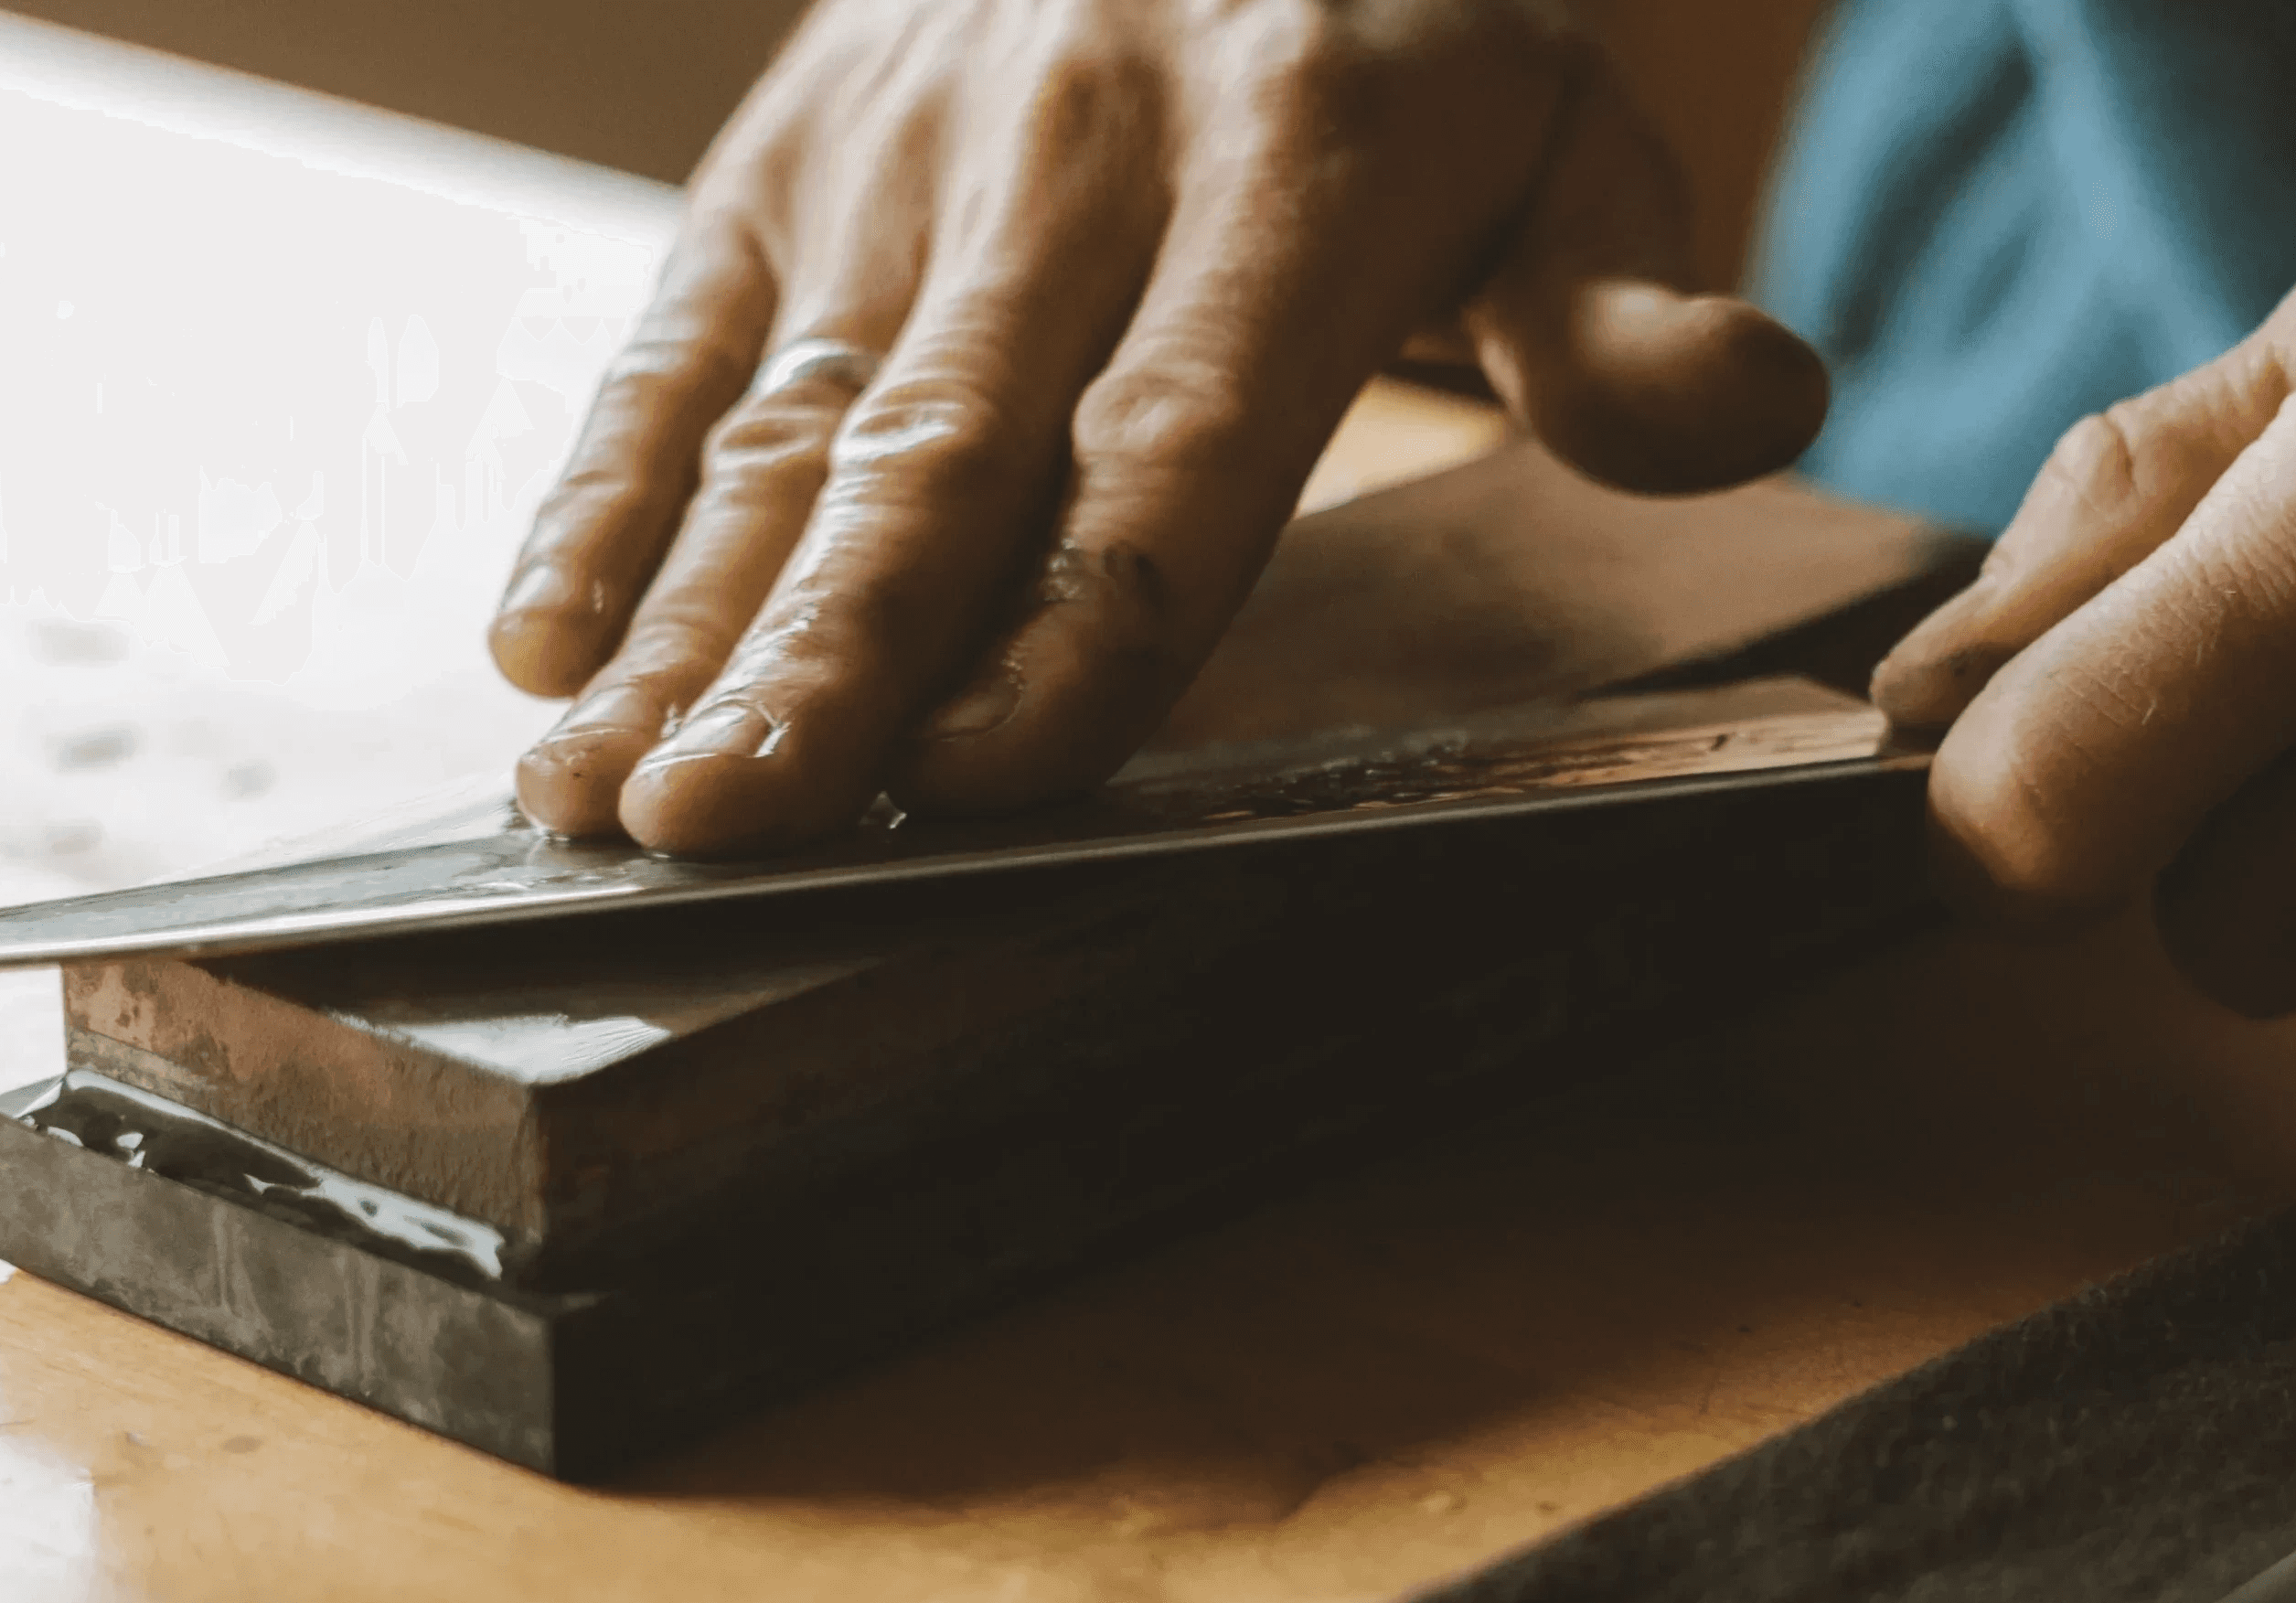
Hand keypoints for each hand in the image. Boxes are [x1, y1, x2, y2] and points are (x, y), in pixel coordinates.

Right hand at [490, 0, 1826, 853]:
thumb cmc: (1409, 57)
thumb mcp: (1570, 145)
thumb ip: (1633, 309)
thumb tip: (1755, 405)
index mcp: (1297, 160)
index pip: (1183, 433)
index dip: (1086, 617)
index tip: (985, 783)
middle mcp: (1076, 143)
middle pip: (946, 450)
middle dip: (824, 655)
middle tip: (720, 832)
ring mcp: (904, 145)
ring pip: (786, 419)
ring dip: (683, 622)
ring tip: (597, 800)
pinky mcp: (785, 151)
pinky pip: (680, 338)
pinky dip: (600, 493)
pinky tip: (539, 648)